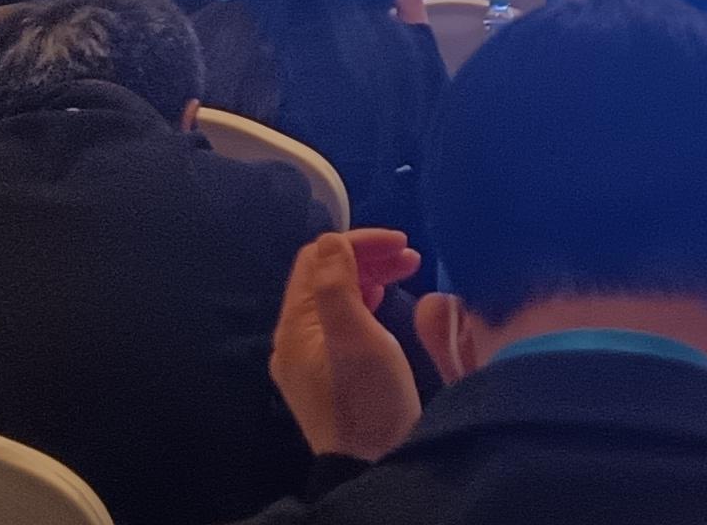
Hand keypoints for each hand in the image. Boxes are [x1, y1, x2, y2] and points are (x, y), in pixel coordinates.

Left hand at [273, 230, 425, 461]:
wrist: (370, 467)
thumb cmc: (368, 402)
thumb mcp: (357, 340)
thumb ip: (338, 287)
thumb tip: (330, 239)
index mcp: (295, 326)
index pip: (316, 259)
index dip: (357, 242)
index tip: (402, 243)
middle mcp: (295, 339)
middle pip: (324, 277)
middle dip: (367, 257)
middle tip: (412, 256)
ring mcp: (310, 358)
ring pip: (335, 298)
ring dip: (369, 276)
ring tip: (408, 270)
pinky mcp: (328, 373)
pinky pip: (341, 321)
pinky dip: (365, 300)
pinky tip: (387, 300)